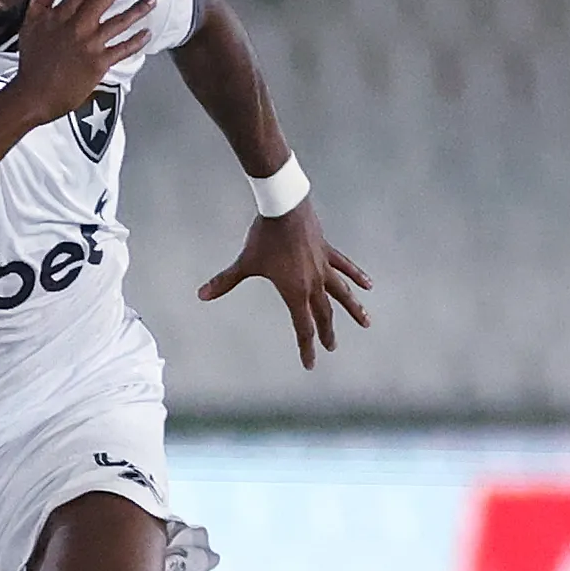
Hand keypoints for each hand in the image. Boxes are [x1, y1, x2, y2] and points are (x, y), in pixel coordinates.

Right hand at [12, 0, 154, 124]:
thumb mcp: (28, 26)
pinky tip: (146, 34)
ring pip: (120, 20)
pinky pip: (123, 48)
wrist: (33, 95)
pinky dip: (137, 41)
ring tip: (152, 1)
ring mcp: (91, 44)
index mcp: (61, 15)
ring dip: (139, 8)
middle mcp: (78, 25)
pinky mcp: (99, 63)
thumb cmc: (31, 64)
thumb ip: (40, 1)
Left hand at [197, 200, 371, 369]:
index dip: (306, 347)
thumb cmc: (264, 237)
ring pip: (342, 293)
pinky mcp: (327, 250)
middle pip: (323, 314)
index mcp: (294, 291)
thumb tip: (201, 295)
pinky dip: (356, 276)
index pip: (302, 327)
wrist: (284, 206)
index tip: (310, 364)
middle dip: (327, 333)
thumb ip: (225, 281)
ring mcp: (323, 266)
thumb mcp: (245, 262)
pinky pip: (345, 266)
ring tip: (366, 322)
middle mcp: (313, 283)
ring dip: (354, 308)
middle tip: (332, 348)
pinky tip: (368, 285)